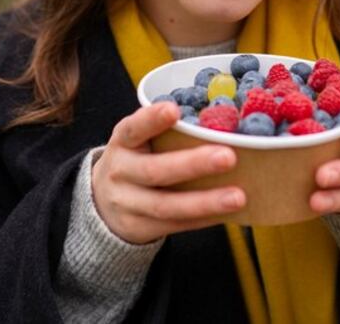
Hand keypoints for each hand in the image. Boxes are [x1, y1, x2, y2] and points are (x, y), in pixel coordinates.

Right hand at [91, 102, 245, 243]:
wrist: (102, 201)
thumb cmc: (137, 160)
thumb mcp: (139, 141)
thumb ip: (168, 133)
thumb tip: (221, 125)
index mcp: (122, 142)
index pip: (133, 129)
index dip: (151, 120)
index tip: (174, 110)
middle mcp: (120, 172)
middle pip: (154, 170)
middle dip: (192, 164)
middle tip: (228, 157)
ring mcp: (126, 203)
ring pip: (165, 205)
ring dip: (205, 202)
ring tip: (237, 197)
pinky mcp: (137, 228)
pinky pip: (174, 225)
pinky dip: (203, 219)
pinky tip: (226, 213)